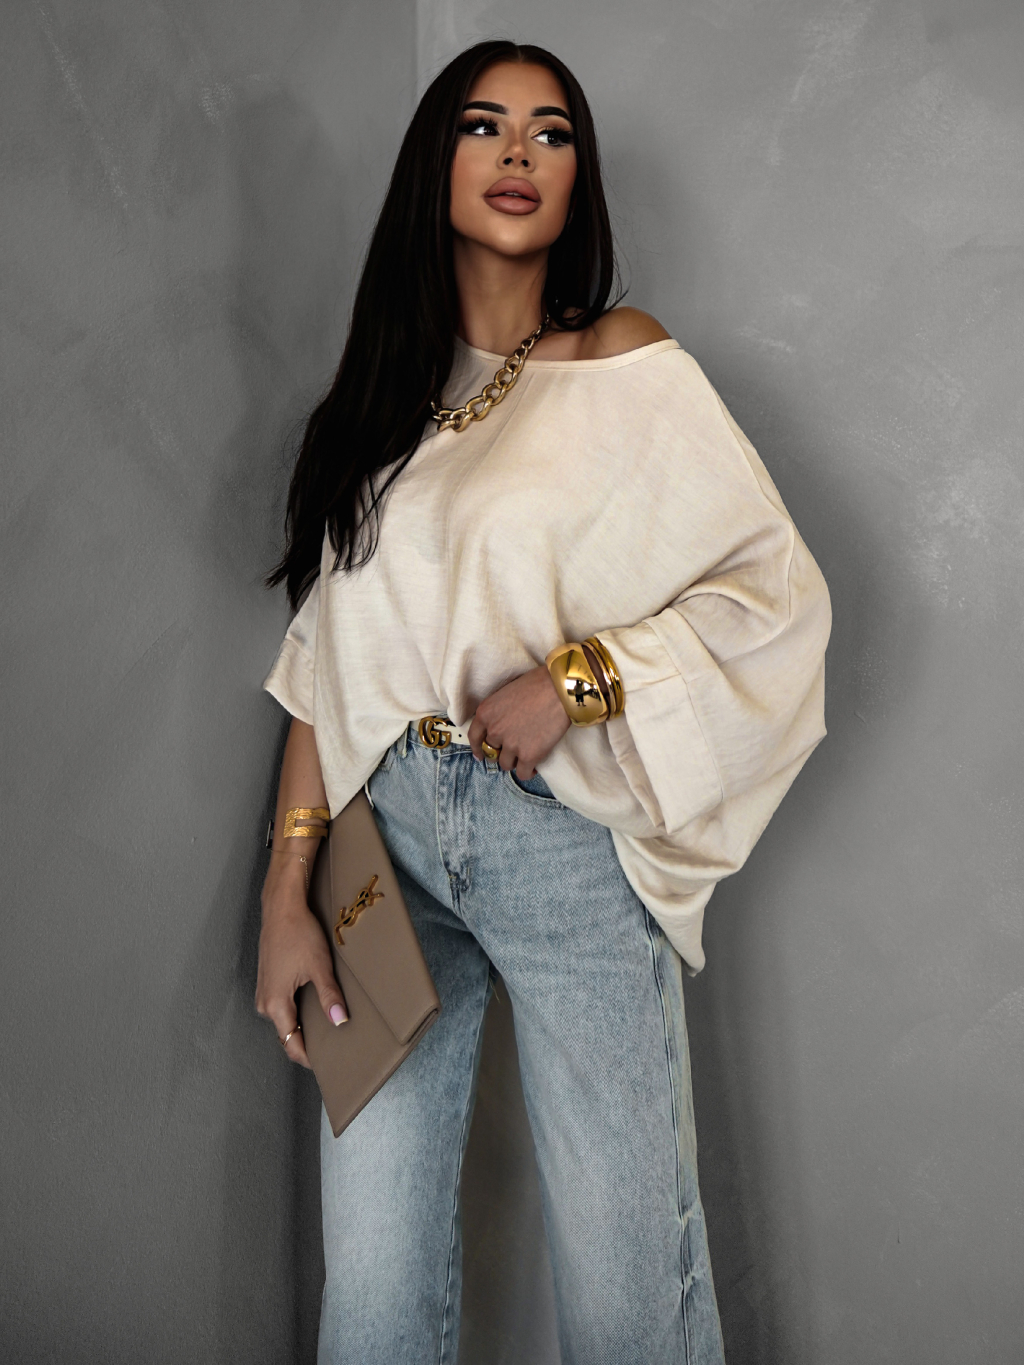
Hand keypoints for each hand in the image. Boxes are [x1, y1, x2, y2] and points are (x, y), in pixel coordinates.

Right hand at [256, 856, 347, 1066]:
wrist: (281, 907)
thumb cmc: (298, 933)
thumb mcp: (319, 966)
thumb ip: (328, 996)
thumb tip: (339, 1021)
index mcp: (275, 1003)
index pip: (291, 1044)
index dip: (309, 1058)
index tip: (328, 1065)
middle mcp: (265, 1002)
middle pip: (287, 1033)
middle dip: (309, 1042)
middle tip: (335, 1047)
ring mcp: (264, 991)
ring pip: (285, 1019)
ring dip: (303, 1025)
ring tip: (328, 1026)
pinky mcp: (268, 981)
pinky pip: (283, 1006)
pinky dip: (298, 1010)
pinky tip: (315, 1005)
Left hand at [467, 664, 570, 777]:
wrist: (559, 689)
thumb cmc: (537, 685)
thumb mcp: (505, 694)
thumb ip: (497, 713)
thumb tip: (499, 727)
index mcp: (485, 713)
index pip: (474, 738)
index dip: (477, 749)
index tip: (481, 755)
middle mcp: (494, 731)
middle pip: (491, 752)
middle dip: (501, 752)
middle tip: (512, 750)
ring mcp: (511, 745)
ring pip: (505, 764)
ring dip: (514, 761)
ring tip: (525, 756)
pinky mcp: (529, 756)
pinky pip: (522, 773)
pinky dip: (528, 772)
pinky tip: (534, 767)